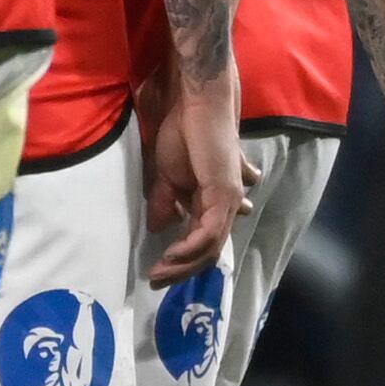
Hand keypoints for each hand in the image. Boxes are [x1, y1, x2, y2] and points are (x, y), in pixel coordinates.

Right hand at [146, 77, 246, 281]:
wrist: (196, 106)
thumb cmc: (184, 133)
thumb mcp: (167, 176)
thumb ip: (165, 201)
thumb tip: (158, 227)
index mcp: (213, 202)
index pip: (202, 242)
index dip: (181, 260)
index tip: (157, 271)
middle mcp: (227, 205)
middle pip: (208, 251)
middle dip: (181, 270)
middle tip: (156, 280)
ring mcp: (228, 200)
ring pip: (209, 248)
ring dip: (182, 264)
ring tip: (158, 273)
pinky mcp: (224, 194)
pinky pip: (208, 233)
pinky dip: (189, 249)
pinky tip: (171, 255)